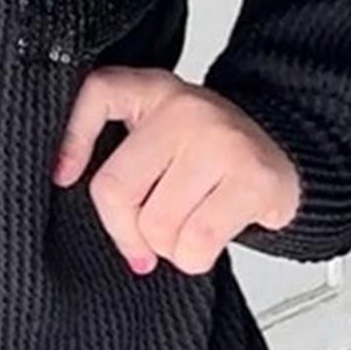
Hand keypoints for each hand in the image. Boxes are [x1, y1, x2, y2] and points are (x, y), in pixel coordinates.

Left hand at [52, 66, 299, 274]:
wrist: (286, 158)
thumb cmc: (210, 156)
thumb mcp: (159, 137)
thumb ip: (123, 158)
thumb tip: (80, 196)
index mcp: (153, 90)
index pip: (98, 93)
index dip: (72, 139)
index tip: (64, 176)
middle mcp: (185, 108)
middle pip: (117, 188)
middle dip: (128, 230)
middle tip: (148, 235)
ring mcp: (221, 140)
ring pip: (156, 225)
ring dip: (168, 247)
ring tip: (189, 227)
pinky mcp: (252, 178)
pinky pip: (196, 242)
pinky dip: (194, 258)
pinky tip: (208, 241)